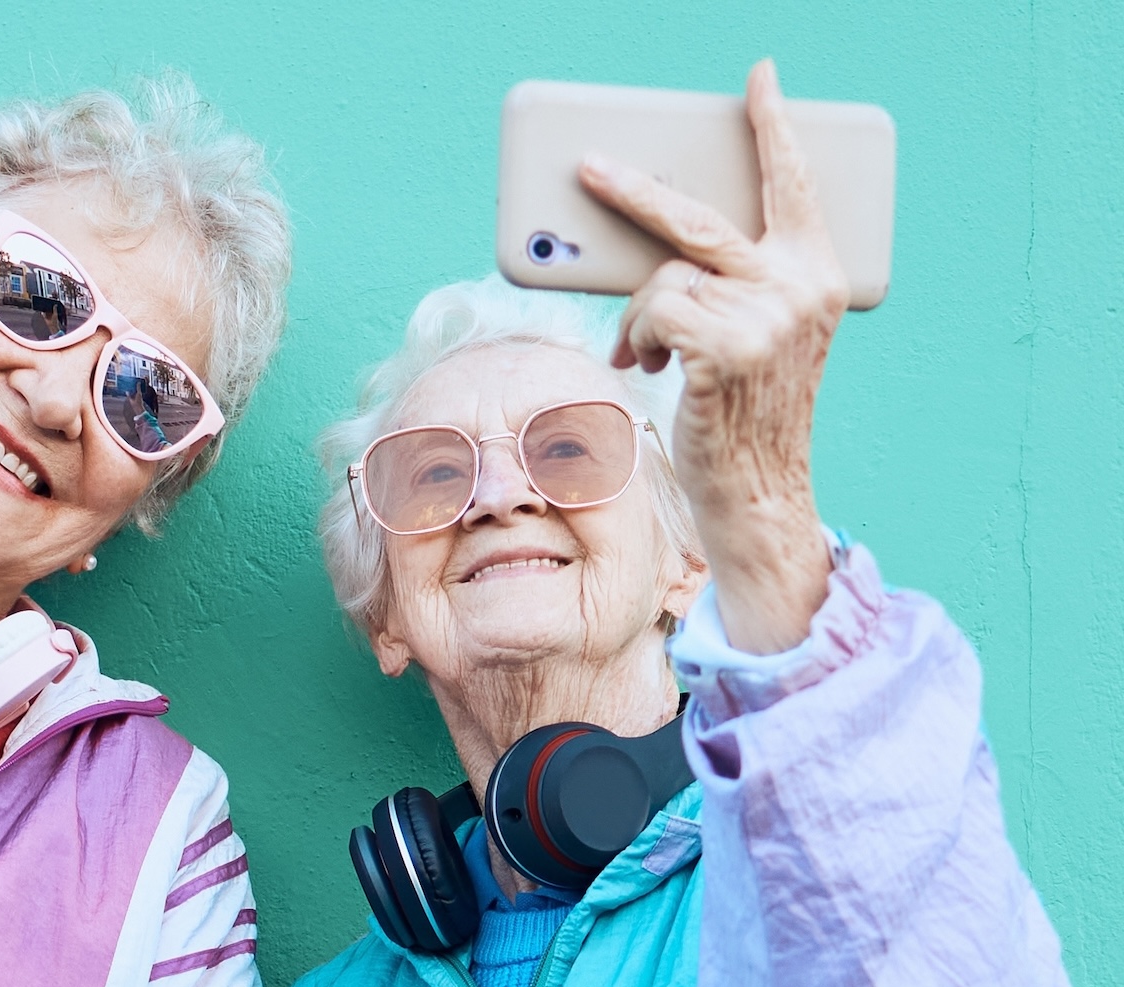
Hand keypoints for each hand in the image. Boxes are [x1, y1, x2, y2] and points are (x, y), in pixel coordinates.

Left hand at [579, 58, 846, 653]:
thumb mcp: (754, 334)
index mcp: (818, 274)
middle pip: (696, 217)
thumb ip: (730, 283)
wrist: (757, 490)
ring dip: (640, 318)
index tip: (757, 78)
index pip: (793, 183)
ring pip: (661, 279)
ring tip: (652, 354)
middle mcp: (799, 286)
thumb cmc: (744, 413)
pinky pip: (650, 314)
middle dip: (632, 193)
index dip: (772, 128)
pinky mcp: (725, 346)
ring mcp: (765, 314)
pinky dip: (638, 340)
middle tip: (587, 165)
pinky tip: (655, 368)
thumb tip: (650, 255)